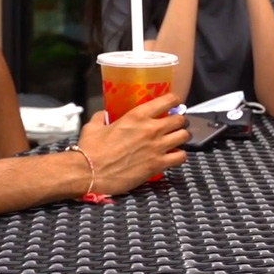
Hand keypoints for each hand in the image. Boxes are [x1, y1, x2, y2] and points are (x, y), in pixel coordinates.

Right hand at [74, 94, 189, 195]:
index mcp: (138, 116)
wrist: (89, 172)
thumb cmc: (90, 149)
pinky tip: (173, 157)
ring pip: (184, 137)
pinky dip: (180, 156)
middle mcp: (152, 129)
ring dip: (181, 138)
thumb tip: (103, 114)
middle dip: (179, 121)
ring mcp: (157, 147)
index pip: (168, 100)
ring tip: (175, 141)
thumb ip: (102, 117)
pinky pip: (181, 157)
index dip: (174, 101)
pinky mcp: (158, 165)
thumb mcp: (94, 126)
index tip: (174, 104)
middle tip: (174, 125)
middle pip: (180, 119)